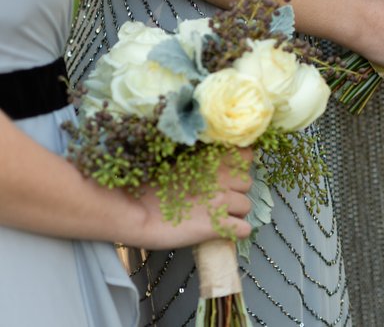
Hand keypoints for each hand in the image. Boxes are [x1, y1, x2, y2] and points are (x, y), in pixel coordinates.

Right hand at [123, 148, 252, 249]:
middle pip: (247, 183)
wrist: (132, 209)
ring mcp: (222, 202)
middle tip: (215, 198)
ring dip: (235, 211)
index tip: (226, 173)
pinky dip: (235, 232)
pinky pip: (244, 229)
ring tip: (214, 215)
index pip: (246, 156)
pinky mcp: (218, 225)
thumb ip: (200, 162)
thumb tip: (213, 166)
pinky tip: (220, 231)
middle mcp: (222, 178)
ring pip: (246, 206)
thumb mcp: (177, 162)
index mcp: (212, 159)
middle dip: (235, 190)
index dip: (238, 167)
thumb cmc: (146, 185)